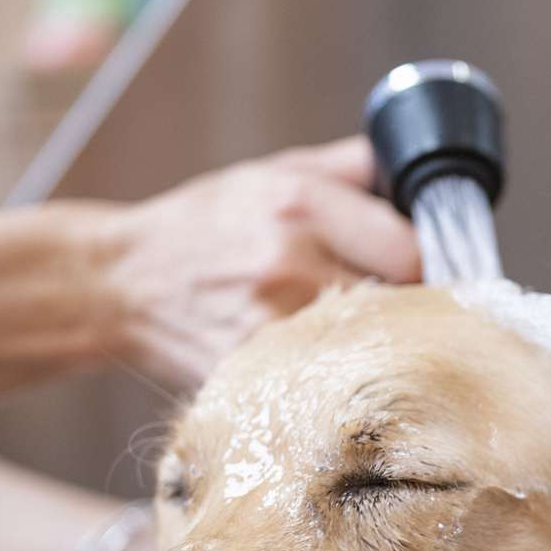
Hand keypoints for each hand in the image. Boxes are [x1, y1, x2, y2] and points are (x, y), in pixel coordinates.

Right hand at [98, 135, 421, 386]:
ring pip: (367, 350)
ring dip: (374, 349)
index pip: (411, 250)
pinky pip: (323, 382)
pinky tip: (320, 367)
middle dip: (406, 311)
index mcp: (299, 205)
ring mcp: (270, 325)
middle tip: (396, 311)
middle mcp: (288, 263)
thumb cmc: (205, 226)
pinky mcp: (254, 373)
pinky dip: (332, 379)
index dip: (427, 266)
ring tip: (356, 337)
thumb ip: (350, 168)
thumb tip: (416, 172)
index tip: (422, 273)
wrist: (123, 282)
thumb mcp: (272, 173)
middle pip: (398, 305)